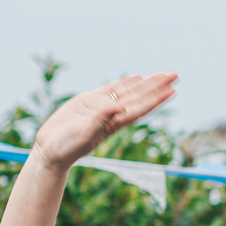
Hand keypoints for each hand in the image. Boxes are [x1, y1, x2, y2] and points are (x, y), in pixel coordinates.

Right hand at [31, 74, 176, 166]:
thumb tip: (120, 106)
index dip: (156, 99)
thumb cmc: (66, 148)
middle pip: (139, 96)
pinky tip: (136, 77)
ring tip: (162, 74)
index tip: (171, 90)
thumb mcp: (83, 135)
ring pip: (128, 91)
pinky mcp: (88, 102)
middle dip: (157, 86)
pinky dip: (124, 82)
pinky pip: (110, 89)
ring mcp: (101, 106)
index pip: (140, 108)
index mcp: (114, 124)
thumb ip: (100, 121)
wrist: (50, 151)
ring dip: (146, 83)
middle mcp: (112, 114)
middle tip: (174, 74)